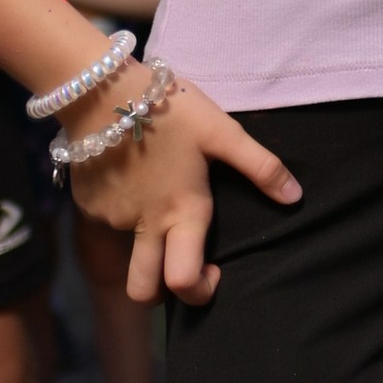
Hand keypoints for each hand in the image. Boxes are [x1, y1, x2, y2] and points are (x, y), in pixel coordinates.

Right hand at [70, 72, 298, 305]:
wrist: (99, 89)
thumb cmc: (169, 109)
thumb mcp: (221, 131)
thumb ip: (260, 167)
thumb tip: (295, 198)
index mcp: (181, 212)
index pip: (183, 282)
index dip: (200, 290)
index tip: (214, 271)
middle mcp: (143, 225)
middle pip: (143, 291)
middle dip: (162, 293)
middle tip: (179, 264)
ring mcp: (110, 218)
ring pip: (128, 252)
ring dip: (145, 240)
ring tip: (158, 193)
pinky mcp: (87, 204)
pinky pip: (108, 222)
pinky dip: (123, 211)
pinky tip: (132, 176)